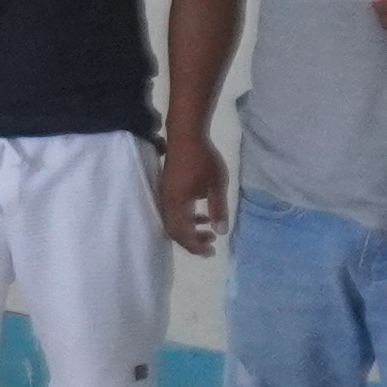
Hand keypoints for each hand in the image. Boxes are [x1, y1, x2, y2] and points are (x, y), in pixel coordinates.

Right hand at [156, 131, 230, 257]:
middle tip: (211, 245)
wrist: (185, 135)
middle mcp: (167, 203)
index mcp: (177, 204)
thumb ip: (218, 208)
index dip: (196, 246)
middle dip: (192, 242)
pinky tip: (200, 214)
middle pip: (175, 232)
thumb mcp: (216, 184)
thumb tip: (221, 232)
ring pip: (173, 223)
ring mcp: (164, 196)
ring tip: (209, 230)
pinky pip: (173, 213)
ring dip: (190, 230)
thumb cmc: (203, 158)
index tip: (211, 251)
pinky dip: (186, 219)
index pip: (183, 234)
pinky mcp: (167, 190)